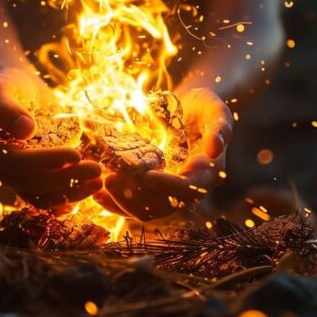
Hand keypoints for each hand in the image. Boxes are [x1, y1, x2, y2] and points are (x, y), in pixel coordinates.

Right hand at [0, 68, 101, 208]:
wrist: (21, 90)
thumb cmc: (11, 85)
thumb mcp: (2, 88)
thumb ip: (7, 108)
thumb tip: (25, 130)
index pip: (18, 163)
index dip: (47, 161)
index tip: (76, 154)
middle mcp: (0, 169)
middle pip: (32, 184)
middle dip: (66, 180)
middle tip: (96, 170)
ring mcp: (17, 178)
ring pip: (42, 197)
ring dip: (71, 194)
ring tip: (98, 183)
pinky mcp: (33, 180)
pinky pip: (48, 198)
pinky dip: (66, 200)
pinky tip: (86, 194)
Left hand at [95, 88, 231, 220]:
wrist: (188, 110)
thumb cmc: (203, 107)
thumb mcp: (215, 110)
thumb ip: (219, 127)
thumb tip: (216, 148)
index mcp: (206, 176)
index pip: (188, 189)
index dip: (168, 186)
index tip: (147, 176)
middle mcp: (187, 190)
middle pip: (163, 206)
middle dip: (136, 197)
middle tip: (111, 180)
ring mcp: (166, 192)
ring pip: (145, 210)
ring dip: (121, 202)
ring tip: (100, 185)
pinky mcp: (149, 190)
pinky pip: (132, 203)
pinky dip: (114, 201)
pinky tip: (96, 191)